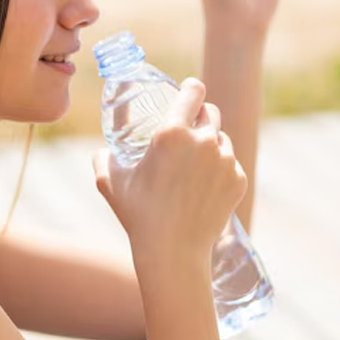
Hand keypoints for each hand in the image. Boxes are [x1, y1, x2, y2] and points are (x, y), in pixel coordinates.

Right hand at [92, 78, 247, 276]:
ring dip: (210, 144)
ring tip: (193, 165)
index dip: (191, 88)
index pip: (194, 91)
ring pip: (222, 139)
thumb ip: (103, 159)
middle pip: (211, 112)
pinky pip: (230, 164)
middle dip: (199, 116)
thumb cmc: (139, 214)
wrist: (173, 251)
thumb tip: (101, 151)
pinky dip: (220, 170)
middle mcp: (204, 141)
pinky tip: (203, 186)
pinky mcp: (237, 180)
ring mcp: (225, 161)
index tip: (189, 91)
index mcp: (172, 133)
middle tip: (187, 131)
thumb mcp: (109, 183)